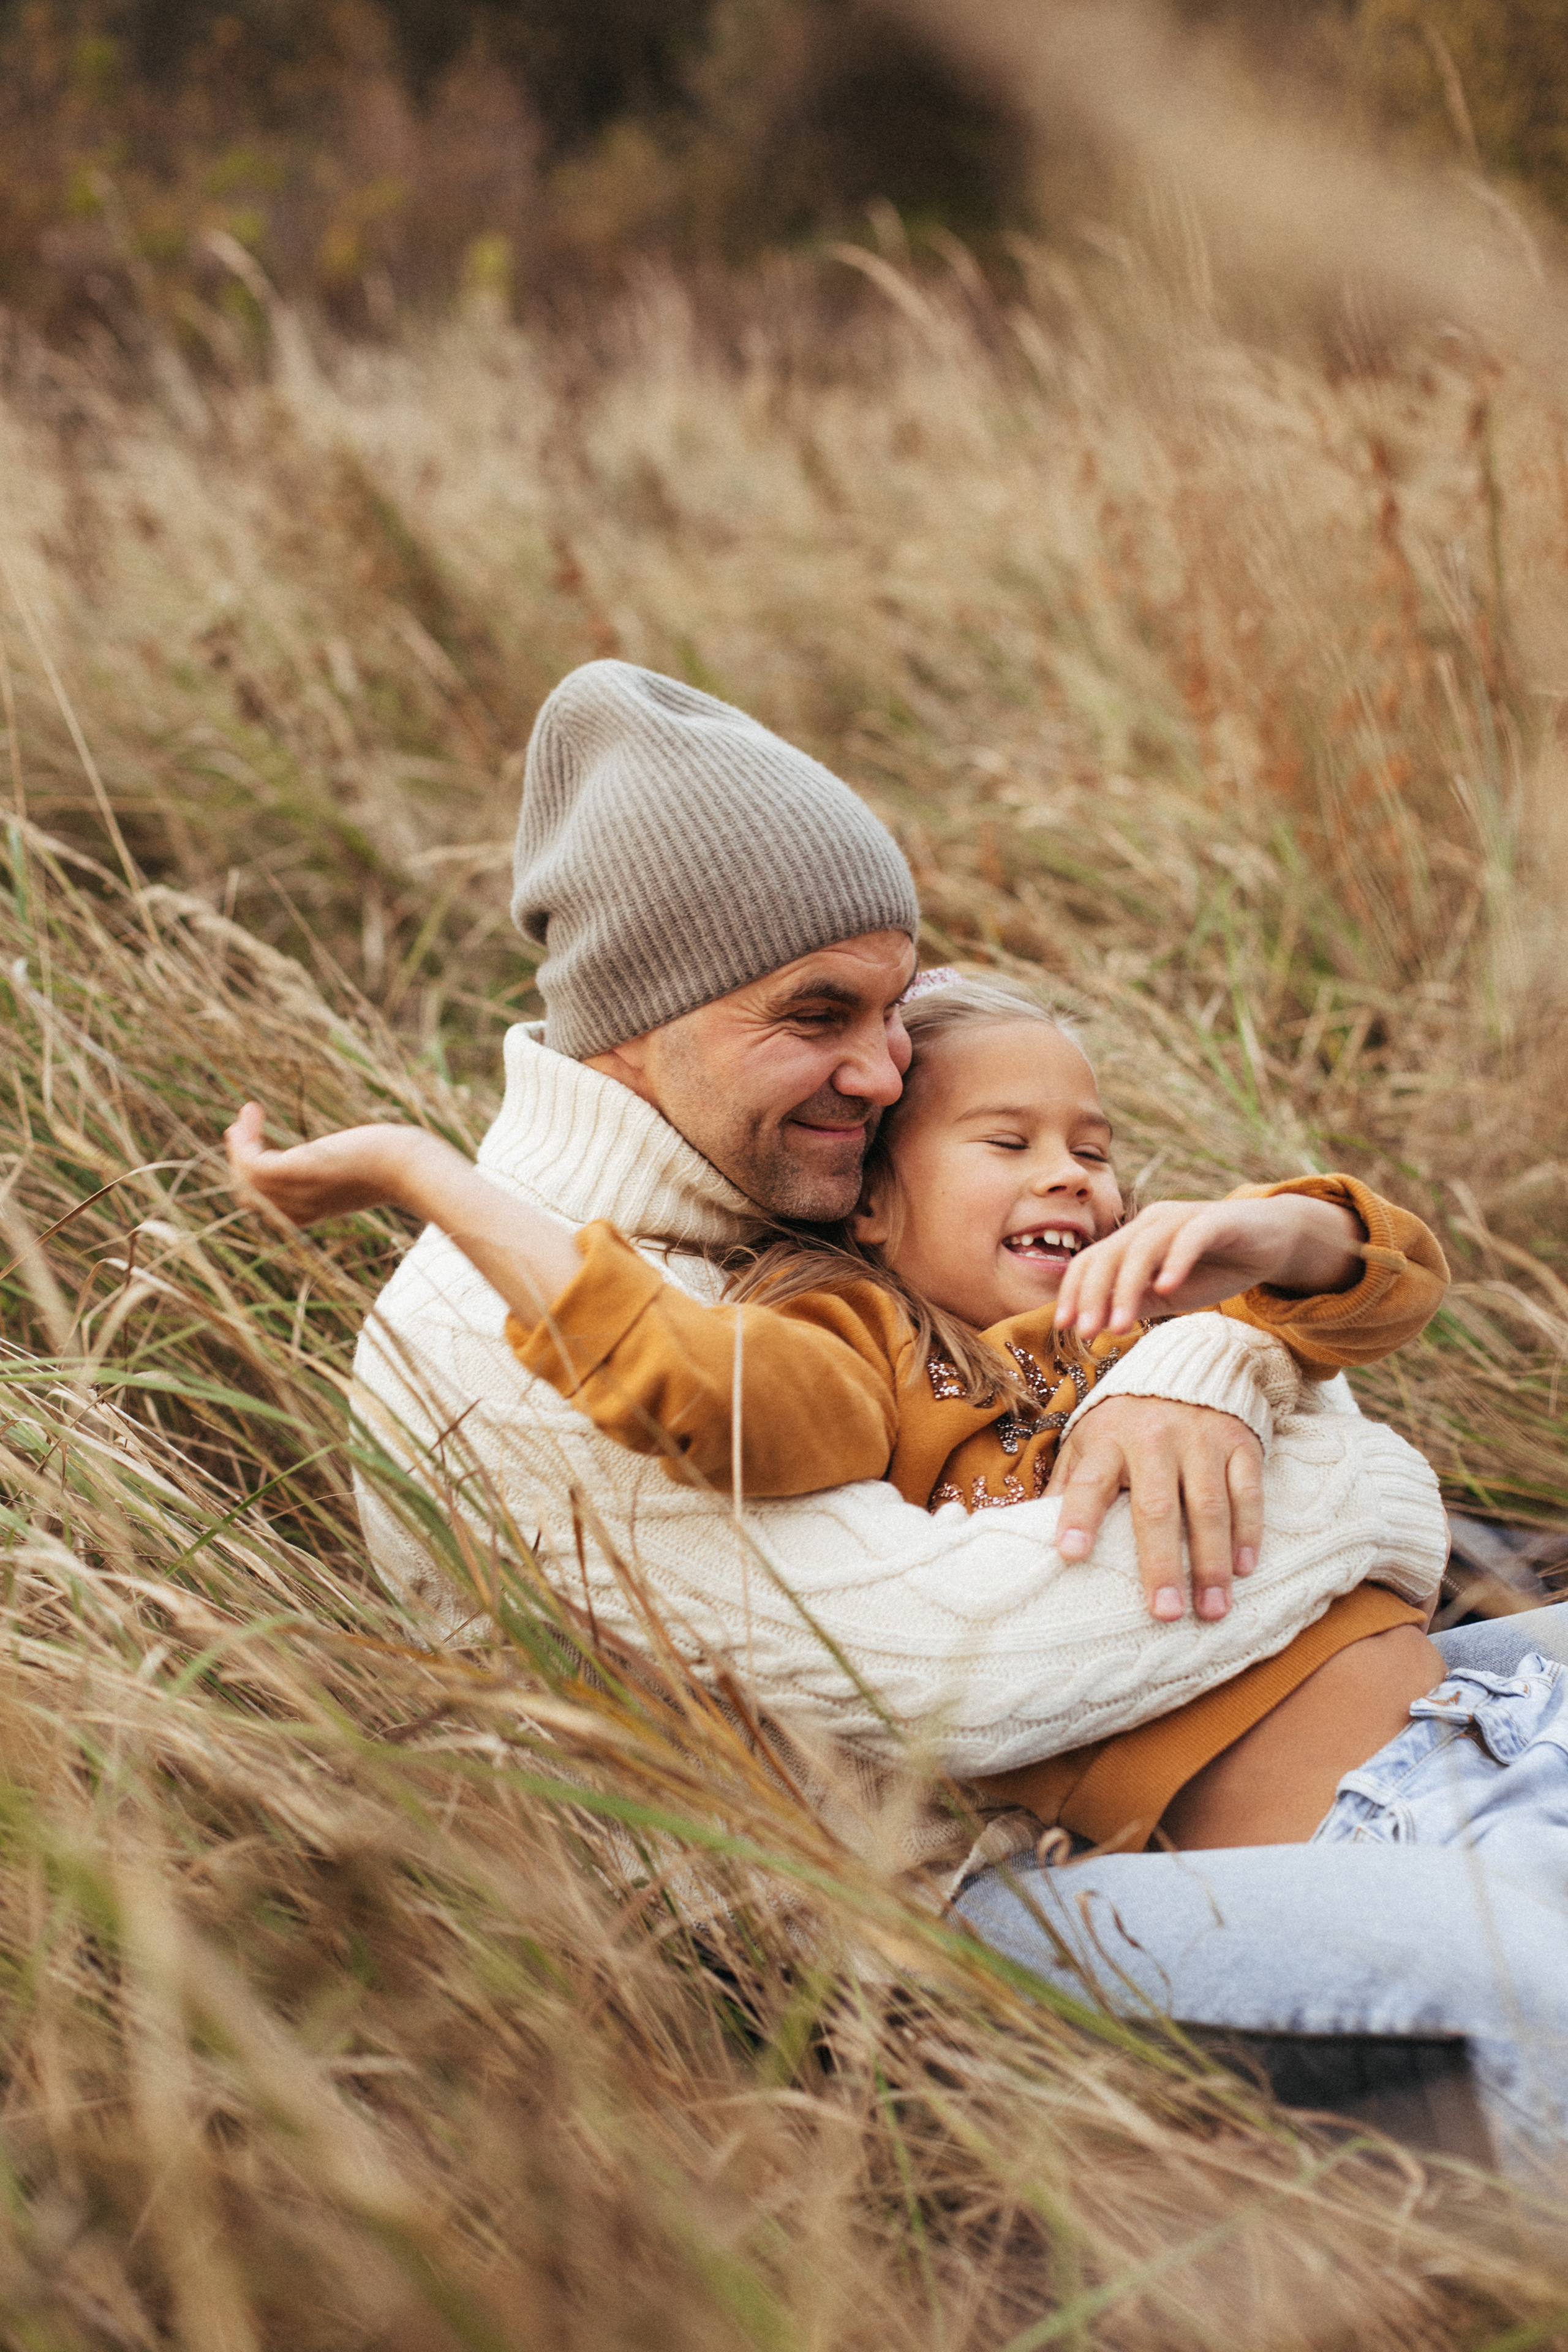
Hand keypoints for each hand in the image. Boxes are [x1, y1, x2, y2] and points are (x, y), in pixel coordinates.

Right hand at [225, 1101, 445, 1224]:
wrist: (409, 1168)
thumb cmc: (398, 1164)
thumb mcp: (365, 1169)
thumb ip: (347, 1169)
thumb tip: (352, 1154)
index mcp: (312, 1212)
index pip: (266, 1207)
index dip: (253, 1178)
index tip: (256, 1145)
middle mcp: (299, 1209)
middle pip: (247, 1195)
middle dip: (239, 1160)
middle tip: (241, 1127)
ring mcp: (297, 1192)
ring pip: (245, 1178)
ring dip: (239, 1142)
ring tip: (247, 1113)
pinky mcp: (296, 1171)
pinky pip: (250, 1163)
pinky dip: (243, 1139)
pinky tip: (251, 1113)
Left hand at [1045, 1394, 1263, 1620]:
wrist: (1188, 1362)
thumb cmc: (1126, 1420)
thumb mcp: (1087, 1439)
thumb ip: (1069, 1483)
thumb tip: (1034, 1534)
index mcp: (1107, 1440)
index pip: (1089, 1482)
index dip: (1079, 1517)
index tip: (1071, 1554)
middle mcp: (1154, 1438)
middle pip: (1156, 1508)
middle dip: (1161, 1564)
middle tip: (1164, 1613)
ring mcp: (1201, 1439)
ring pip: (1209, 1507)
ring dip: (1211, 1562)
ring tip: (1212, 1610)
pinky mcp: (1239, 1442)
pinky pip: (1248, 1493)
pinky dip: (1247, 1532)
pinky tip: (1243, 1570)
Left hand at [1054, 1196, 1361, 1341]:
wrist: (1272, 1241)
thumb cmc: (1215, 1268)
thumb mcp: (1170, 1293)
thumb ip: (1137, 1302)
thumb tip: (1099, 1323)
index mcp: (1133, 1238)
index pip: (1091, 1260)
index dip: (1074, 1292)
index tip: (1066, 1327)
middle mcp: (1151, 1222)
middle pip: (1108, 1254)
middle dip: (1093, 1295)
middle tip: (1088, 1333)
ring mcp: (1182, 1217)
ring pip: (1142, 1248)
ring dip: (1126, 1288)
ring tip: (1120, 1326)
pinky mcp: (1217, 1219)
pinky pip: (1190, 1237)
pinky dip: (1175, 1262)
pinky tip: (1168, 1289)